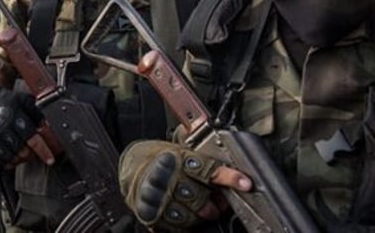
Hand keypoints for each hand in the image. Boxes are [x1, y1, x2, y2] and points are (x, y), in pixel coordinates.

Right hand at [0, 84, 54, 167]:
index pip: (31, 138)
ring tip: (25, 151)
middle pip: (22, 151)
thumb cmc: (6, 102)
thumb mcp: (24, 100)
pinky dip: (10, 162)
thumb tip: (51, 125)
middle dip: (33, 154)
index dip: (43, 150)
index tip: (50, 159)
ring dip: (22, 159)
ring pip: (12, 159)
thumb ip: (38, 112)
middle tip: (36, 152)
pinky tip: (13, 154)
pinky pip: (0, 162)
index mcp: (11, 115)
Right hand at [119, 140, 252, 230]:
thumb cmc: (158, 158)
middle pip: (199, 198)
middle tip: (216, 204)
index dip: (228, 177)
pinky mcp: (149, 213)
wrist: (130, 166)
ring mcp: (156, 195)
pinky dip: (184, 225)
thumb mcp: (178, 149)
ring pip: (189, 216)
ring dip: (198, 216)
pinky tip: (182, 213)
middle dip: (212, 205)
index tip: (245, 183)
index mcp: (177, 157)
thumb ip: (200, 160)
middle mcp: (166, 176)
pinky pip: (175, 227)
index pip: (207, 169)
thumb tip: (229, 167)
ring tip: (197, 209)